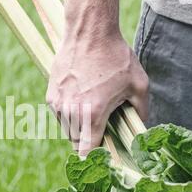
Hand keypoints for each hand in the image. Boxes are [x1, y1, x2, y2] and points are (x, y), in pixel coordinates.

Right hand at [46, 34, 148, 155]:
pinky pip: (60, 115)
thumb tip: (141, 129)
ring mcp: (58, 104)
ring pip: (67, 129)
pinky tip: (81, 98)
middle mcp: (71, 112)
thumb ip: (141, 112)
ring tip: (91, 108)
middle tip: (102, 127)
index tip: (100, 159)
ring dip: (78, 127)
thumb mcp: (138, 85)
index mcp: (92, 114)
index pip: (86, 152)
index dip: (93, 159)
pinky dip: (69, 113)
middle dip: (89, 140)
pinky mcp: (51, 95)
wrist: (89, 32)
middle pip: (77, 142)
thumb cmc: (116, 57)